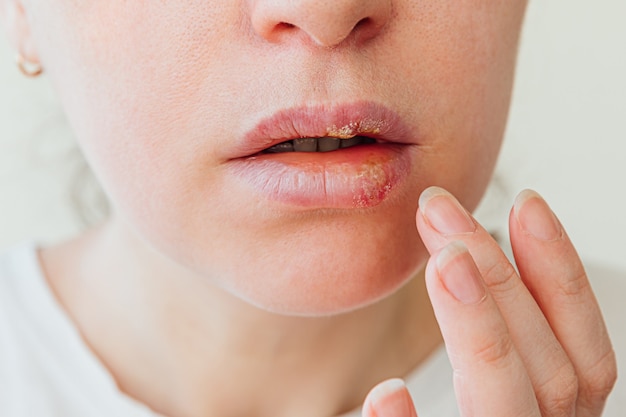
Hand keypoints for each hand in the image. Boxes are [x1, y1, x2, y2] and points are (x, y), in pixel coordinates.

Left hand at [362, 187, 616, 416]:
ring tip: (443, 262)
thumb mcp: (501, 391)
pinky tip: (386, 391)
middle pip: (547, 365)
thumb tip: (459, 254)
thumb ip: (503, 340)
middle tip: (440, 209)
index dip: (561, 272)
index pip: (581, 347)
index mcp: (560, 414)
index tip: (525, 202)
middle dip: (500, 277)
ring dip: (476, 327)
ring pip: (505, 398)